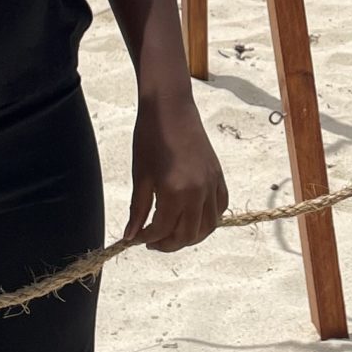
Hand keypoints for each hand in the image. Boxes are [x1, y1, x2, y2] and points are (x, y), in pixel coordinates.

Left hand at [122, 90, 227, 251]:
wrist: (171, 108)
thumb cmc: (150, 137)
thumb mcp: (141, 177)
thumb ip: (138, 210)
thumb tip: (130, 235)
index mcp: (176, 192)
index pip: (164, 230)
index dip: (147, 238)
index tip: (135, 239)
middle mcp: (199, 192)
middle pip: (188, 234)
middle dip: (169, 243)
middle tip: (152, 241)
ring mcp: (212, 184)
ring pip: (208, 226)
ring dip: (190, 236)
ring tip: (172, 234)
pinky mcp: (218, 176)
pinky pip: (220, 208)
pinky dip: (208, 219)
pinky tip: (192, 218)